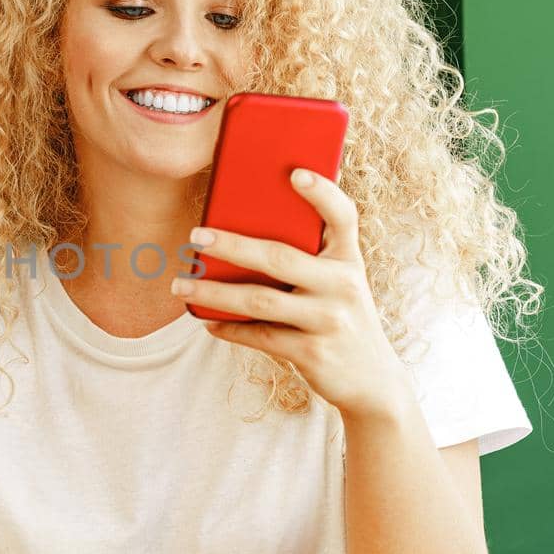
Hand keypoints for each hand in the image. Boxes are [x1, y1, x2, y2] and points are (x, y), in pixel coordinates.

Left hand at [172, 168, 409, 420]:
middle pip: (279, 257)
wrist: (373, 380)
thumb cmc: (340, 317)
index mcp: (349, 259)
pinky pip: (260, 336)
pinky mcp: (313, 352)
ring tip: (180, 285)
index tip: (294, 172)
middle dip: (232, 245)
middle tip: (195, 237)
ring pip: (259, 300)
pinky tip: (207, 322)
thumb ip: (309, 259)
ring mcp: (329, 320)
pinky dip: (229, 329)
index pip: (343, 216)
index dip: (322, 192)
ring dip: (213, 293)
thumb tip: (240, 234)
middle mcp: (344, 285)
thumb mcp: (338, 283)